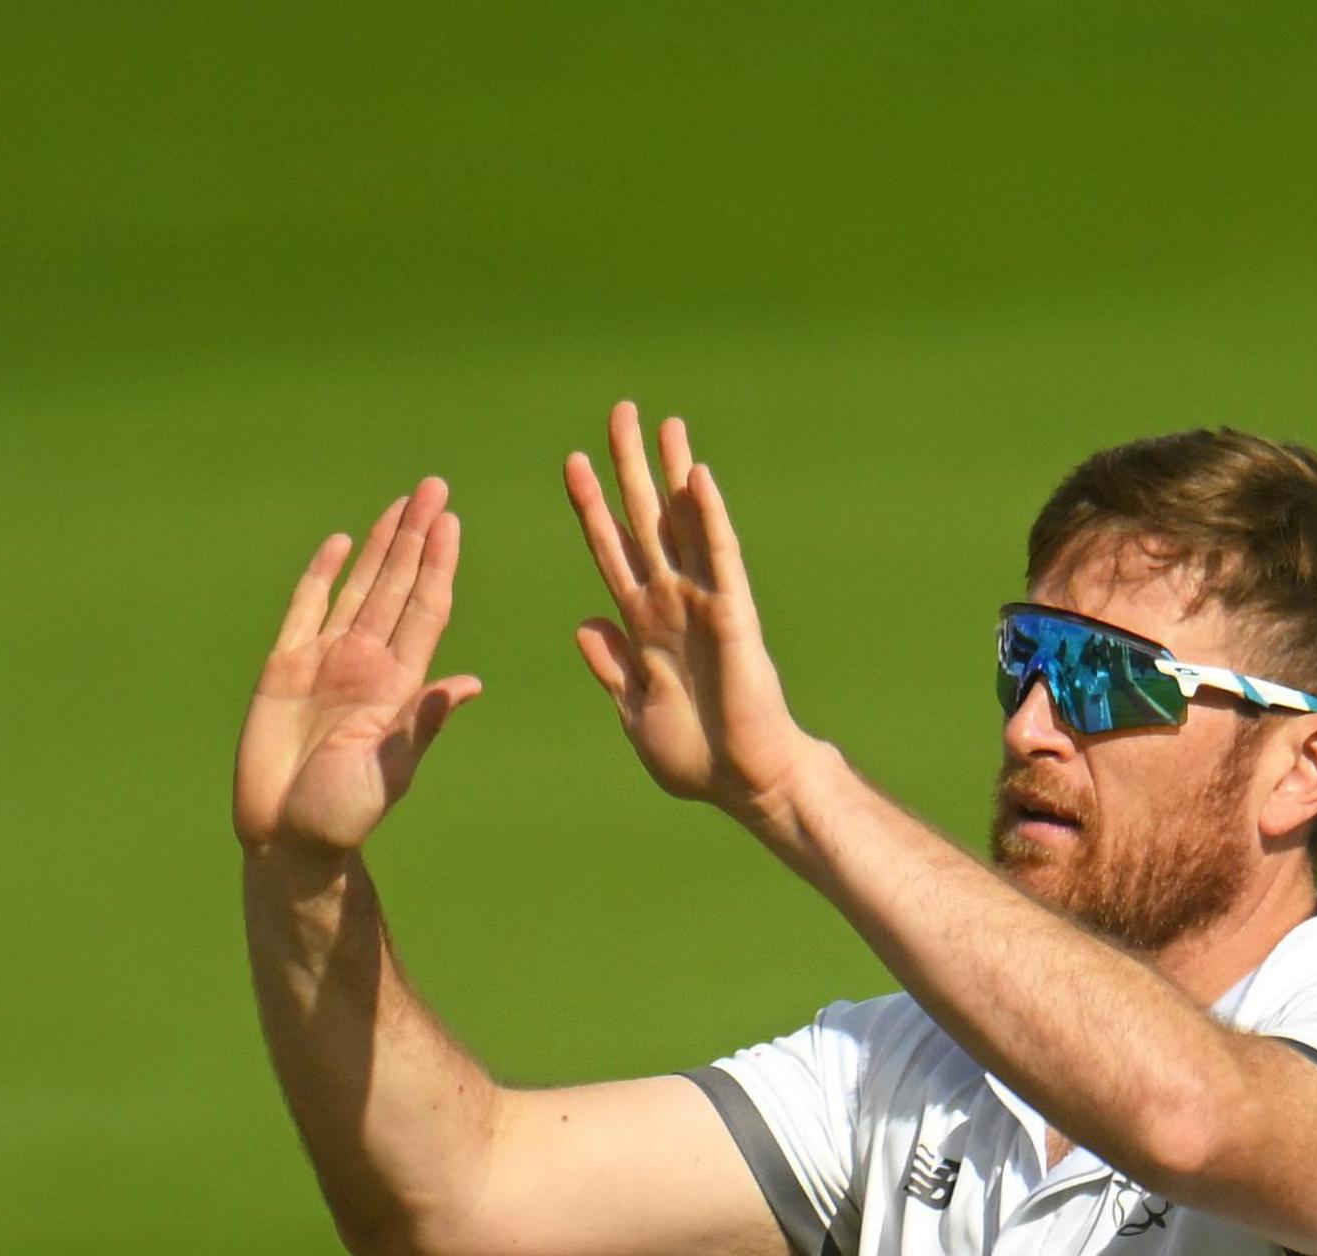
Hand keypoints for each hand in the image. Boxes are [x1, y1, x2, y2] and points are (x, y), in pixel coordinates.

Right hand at [234, 480, 483, 860]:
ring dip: (379, 546)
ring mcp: (325, 663)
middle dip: (415, 536)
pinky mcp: (283, 669)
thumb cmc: (340, 818)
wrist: (285, 840)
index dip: (436, 565)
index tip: (450, 522)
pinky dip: (320, 576)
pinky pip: (305, 611)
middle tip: (435, 487)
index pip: (423, 610)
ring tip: (401, 503)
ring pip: (357, 589)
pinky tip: (339, 543)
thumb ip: (420, 725)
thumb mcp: (389, 773)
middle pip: (396, 586)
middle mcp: (366, 665)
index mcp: (396, 686)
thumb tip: (470, 685)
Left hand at [564, 402, 815, 829]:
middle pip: (645, 519)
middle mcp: (672, 602)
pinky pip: (719, 557)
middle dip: (630, 468)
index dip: (592, 507)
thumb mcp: (633, 712)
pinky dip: (708, 518)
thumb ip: (611, 667)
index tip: (573, 462)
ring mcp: (703, 603)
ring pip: (684, 524)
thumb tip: (584, 624)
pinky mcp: (734, 615)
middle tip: (621, 412)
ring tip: (665, 424)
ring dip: (674, 474)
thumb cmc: (695, 754)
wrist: (744, 782)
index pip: (611, 550)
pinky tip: (698, 479)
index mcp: (643, 623)